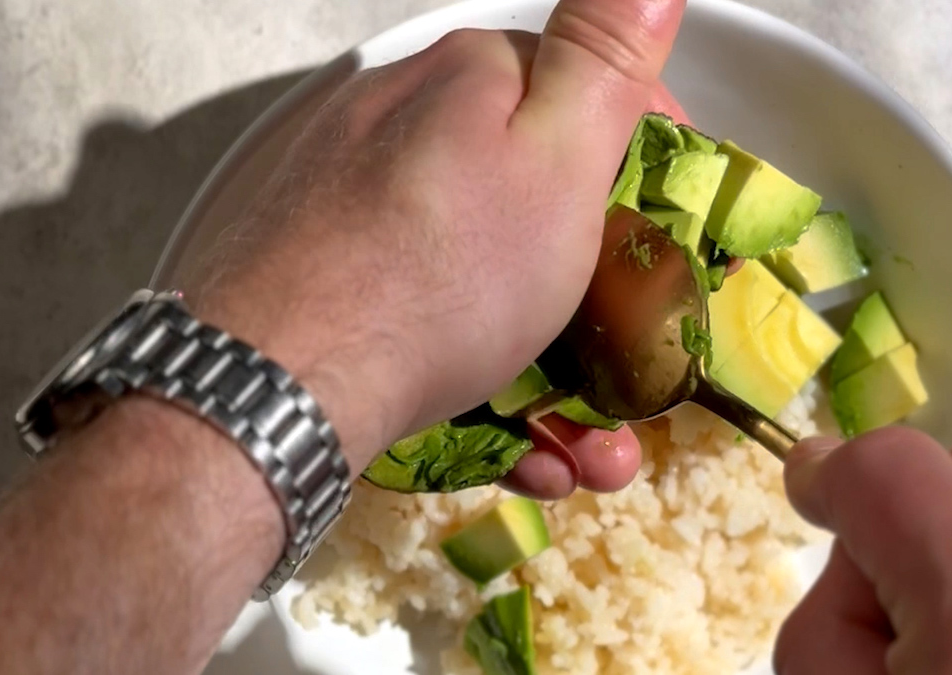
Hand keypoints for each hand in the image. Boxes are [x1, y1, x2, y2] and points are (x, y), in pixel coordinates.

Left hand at [182, 0, 687, 496]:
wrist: (274, 389)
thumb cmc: (437, 275)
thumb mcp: (554, 157)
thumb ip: (605, 56)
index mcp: (469, 80)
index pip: (585, 97)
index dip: (648, 169)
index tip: (677, 239)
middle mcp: (403, 123)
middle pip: (534, 198)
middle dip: (602, 290)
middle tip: (637, 362)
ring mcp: (352, 199)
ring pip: (484, 273)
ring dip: (554, 363)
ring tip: (592, 444)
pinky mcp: (320, 274)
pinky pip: (423, 316)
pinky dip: (480, 377)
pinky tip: (518, 442)